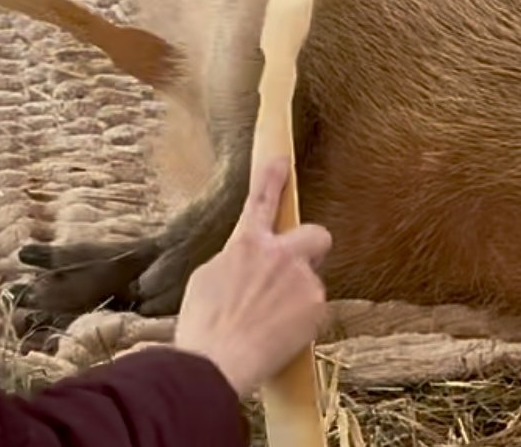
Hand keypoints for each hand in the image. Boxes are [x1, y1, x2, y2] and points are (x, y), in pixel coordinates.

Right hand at [173, 157, 331, 396]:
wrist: (214, 362)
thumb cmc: (204, 328)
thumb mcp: (208, 281)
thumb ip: (236, 263)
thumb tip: (247, 264)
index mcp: (245, 245)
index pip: (261, 201)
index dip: (273, 178)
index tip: (283, 159)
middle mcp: (277, 253)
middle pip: (316, 234)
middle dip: (312, 249)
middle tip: (298, 273)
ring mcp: (300, 276)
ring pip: (311, 283)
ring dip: (298, 299)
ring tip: (270, 326)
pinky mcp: (316, 302)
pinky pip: (315, 309)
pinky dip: (302, 323)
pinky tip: (280, 338)